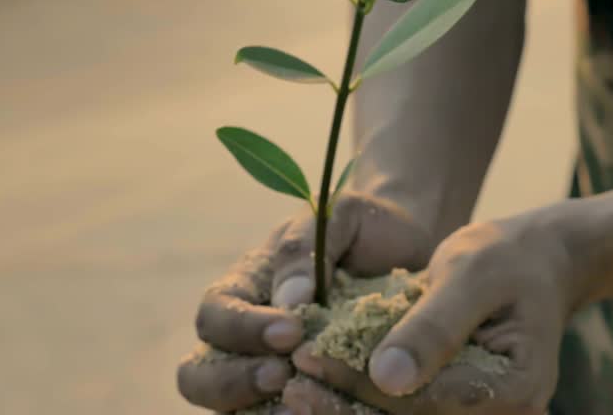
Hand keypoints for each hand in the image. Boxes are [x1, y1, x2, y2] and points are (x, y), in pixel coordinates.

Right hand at [176, 192, 434, 411]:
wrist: (411, 250)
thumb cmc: (366, 229)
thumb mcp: (338, 218)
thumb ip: (304, 248)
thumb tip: (288, 299)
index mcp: (243, 291)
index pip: (214, 316)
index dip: (240, 329)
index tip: (291, 331)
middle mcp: (243, 340)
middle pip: (200, 376)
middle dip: (234, 381)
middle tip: (282, 375)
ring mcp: (268, 374)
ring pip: (235, 410)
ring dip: (261, 412)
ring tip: (300, 409)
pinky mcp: (308, 397)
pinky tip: (331, 413)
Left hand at [285, 210, 580, 414]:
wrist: (538, 264)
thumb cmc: (505, 258)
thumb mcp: (468, 274)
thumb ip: (431, 326)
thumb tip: (386, 379)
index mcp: (514, 386)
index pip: (422, 400)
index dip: (358, 384)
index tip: (305, 360)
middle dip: (344, 408)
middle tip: (288, 388)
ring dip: (347, 411)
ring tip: (294, 392)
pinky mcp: (458, 407)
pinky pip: (407, 413)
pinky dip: (362, 402)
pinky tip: (321, 390)